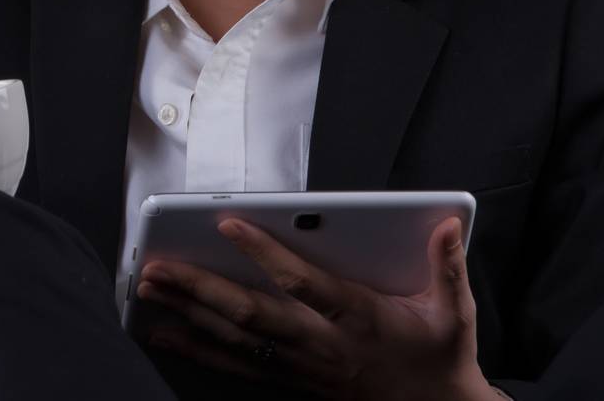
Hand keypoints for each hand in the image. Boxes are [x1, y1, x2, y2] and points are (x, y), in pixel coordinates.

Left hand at [135, 216, 499, 400]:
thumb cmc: (440, 357)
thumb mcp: (455, 313)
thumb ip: (447, 266)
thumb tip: (448, 224)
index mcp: (358, 319)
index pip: (302, 284)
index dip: (264, 254)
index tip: (228, 223)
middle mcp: (321, 345)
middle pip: (251, 315)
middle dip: (201, 289)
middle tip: (160, 265)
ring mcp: (301, 366)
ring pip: (235, 340)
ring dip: (187, 313)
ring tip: (149, 288)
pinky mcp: (290, 379)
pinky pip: (236, 364)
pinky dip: (196, 348)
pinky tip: (164, 333)